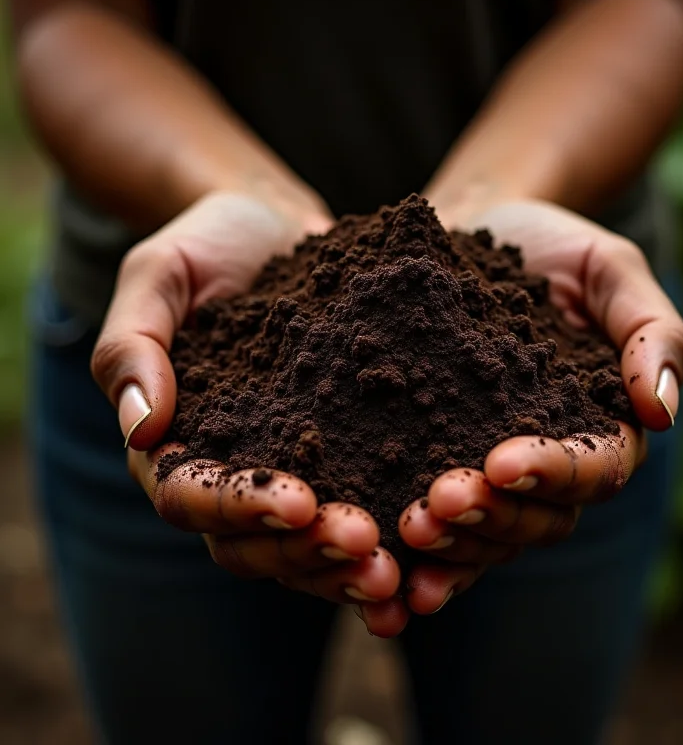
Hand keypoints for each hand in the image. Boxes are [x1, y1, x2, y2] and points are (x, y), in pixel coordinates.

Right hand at [91, 192, 400, 634]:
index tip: (298, 501)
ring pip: (309, 545)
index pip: (194, 498)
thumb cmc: (210, 245)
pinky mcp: (348, 452)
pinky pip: (365, 506)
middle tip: (366, 546)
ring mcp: (294, 467)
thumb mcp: (159, 275)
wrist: (278, 226)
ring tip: (401, 569)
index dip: (241, 508)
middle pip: (255, 542)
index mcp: (181, 441)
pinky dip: (392, 535)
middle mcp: (237, 469)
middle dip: (307, 552)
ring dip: (350, 566)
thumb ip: (133, 345)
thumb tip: (141, 429)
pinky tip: (436, 542)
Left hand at [390, 199, 682, 615]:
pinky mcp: (435, 466)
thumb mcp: (609, 269)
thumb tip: (661, 411)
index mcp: (599, 425)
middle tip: (439, 504)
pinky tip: (386, 562)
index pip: (595, 470)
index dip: (554, 474)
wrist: (469, 235)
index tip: (504, 462)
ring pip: (485, 535)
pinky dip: (416, 552)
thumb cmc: (547, 248)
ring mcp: (489, 472)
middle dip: (491, 518)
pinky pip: (435, 524)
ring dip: (451, 544)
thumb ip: (652, 332)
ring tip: (408, 529)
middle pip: (537, 518)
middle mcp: (547, 462)